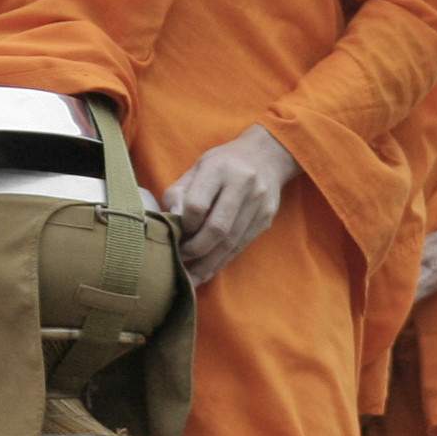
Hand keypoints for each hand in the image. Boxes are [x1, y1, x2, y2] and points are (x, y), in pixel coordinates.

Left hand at [163, 124, 298, 285]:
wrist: (266, 157)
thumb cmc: (223, 163)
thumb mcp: (198, 168)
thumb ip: (180, 193)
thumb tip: (170, 222)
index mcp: (220, 168)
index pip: (197, 205)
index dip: (183, 225)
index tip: (174, 234)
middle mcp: (243, 185)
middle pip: (217, 228)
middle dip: (195, 250)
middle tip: (179, 261)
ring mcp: (258, 204)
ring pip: (231, 242)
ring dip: (208, 264)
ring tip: (190, 278)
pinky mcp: (265, 220)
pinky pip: (241, 246)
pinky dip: (222, 261)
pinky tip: (207, 271)